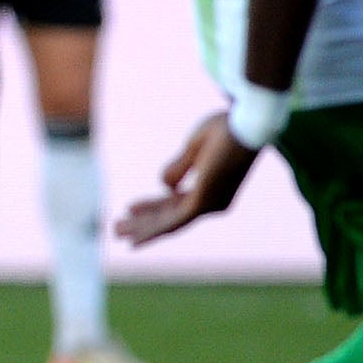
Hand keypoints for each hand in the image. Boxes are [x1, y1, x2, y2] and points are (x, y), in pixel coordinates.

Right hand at [118, 112, 258, 245]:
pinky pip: (174, 221)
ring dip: (142, 229)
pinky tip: (136, 237)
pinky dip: (152, 229)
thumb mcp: (194, 147)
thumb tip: (165, 186)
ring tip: (116, 232)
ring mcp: (209, 204)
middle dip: (142, 223)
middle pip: (170, 217)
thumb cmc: (226, 130)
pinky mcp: (204, 202)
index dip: (151, 207)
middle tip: (117, 228)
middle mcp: (213, 202)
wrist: (246, 125)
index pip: (176, 204)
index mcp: (212, 189)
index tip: (129, 208)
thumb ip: (179, 167)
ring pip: (169, 222)